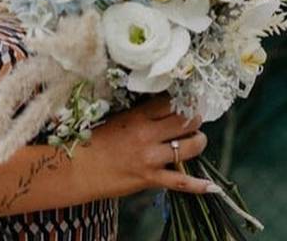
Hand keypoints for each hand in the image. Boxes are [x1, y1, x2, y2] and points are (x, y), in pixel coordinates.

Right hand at [89, 94, 213, 195]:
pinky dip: (198, 185)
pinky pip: (181, 182)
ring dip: (198, 142)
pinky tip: (210, 186)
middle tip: (195, 118)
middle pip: (185, 121)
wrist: (76, 168)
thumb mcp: (115, 119)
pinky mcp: (150, 178)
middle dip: (195, 118)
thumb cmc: (91, 140)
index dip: (184, 100)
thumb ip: (139, 114)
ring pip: (189, 147)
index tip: (189, 99)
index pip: (170, 103)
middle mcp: (147, 135)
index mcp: (137, 116)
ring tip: (197, 139)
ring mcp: (150, 158)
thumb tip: (161, 108)